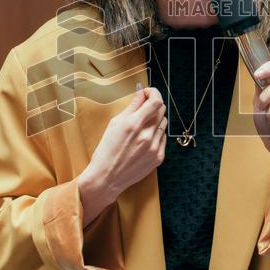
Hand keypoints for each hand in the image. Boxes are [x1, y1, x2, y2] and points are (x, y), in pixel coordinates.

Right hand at [77, 85, 166, 224]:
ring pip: (163, 124)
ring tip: (142, 125)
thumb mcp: (115, 124)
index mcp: (134, 125)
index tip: (147, 92)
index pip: (155, 101)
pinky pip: (163, 138)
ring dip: (155, 120)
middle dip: (153, 104)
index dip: (153, 92)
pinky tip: (144, 139)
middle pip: (161, 110)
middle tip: (144, 106)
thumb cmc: (106, 150)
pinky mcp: (159, 158)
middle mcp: (147, 136)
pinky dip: (156, 134)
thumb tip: (141, 91)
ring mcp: (154, 148)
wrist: (107, 178)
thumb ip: (132, 106)